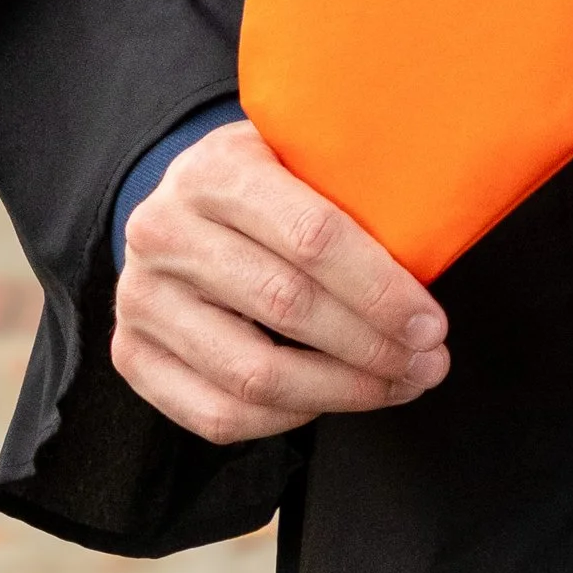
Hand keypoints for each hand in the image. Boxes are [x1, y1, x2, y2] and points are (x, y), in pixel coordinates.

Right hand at [112, 117, 449, 445]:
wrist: (176, 199)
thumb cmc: (268, 178)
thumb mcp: (299, 151)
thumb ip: (349, 183)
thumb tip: (441, 234)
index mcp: (216, 169)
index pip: (313, 237)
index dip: (380, 289)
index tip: (433, 323)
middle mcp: (164, 231)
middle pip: (286, 308)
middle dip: (373, 346)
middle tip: (430, 363)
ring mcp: (139, 298)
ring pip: (252, 375)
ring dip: (340, 393)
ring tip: (397, 386)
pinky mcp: (131, 355)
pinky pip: (215, 415)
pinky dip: (285, 421)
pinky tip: (333, 401)